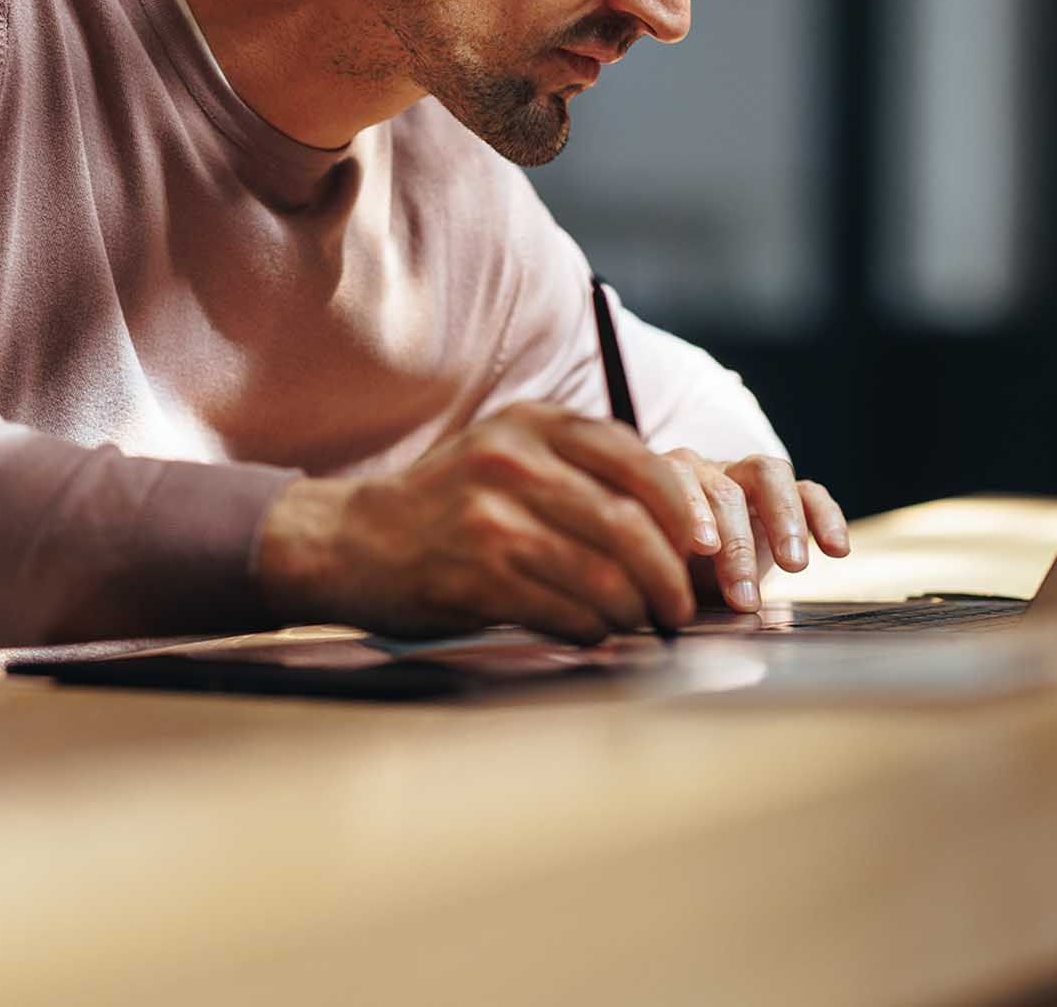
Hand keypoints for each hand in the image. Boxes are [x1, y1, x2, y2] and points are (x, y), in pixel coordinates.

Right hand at [254, 402, 722, 642]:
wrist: (352, 540)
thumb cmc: (448, 503)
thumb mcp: (507, 453)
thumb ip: (579, 466)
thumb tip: (679, 520)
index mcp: (532, 424)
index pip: (637, 460)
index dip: (683, 508)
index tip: (704, 545)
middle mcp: (514, 462)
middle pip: (629, 525)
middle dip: (670, 575)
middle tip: (682, 605)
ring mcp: (494, 519)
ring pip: (603, 575)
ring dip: (636, 611)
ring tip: (640, 624)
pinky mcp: (478, 575)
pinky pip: (566, 611)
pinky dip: (594, 630)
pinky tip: (593, 632)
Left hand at [661, 450, 849, 612]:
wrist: (695, 557)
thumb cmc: (674, 562)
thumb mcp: (663, 567)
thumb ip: (665, 572)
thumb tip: (669, 602)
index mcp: (670, 484)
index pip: (680, 481)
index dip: (693, 511)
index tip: (705, 548)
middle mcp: (710, 471)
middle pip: (726, 491)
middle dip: (738, 545)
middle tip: (745, 595)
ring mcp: (750, 475)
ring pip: (770, 474)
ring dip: (784, 519)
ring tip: (794, 566)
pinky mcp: (789, 491)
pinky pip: (811, 493)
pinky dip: (826, 517)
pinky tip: (838, 549)